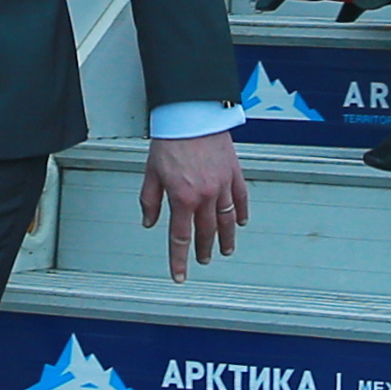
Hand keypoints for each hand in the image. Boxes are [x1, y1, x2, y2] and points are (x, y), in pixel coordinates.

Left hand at [138, 130, 248, 281]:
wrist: (191, 115)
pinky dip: (241, 213)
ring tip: (225, 251)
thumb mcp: (151, 173)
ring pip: (227, 220)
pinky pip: (241, 199)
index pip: (180, 238)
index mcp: (182, 198)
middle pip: (205, 233)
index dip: (179, 259)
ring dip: (226, 239)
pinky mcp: (233, 174)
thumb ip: (150, 200)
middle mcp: (204, 196)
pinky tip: (241, 222)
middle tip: (203, 261)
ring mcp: (222, 186)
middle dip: (203, 250)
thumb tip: (149, 221)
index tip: (179, 274)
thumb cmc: (171, 139)